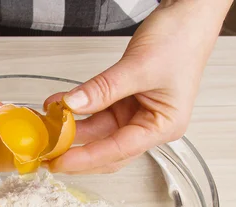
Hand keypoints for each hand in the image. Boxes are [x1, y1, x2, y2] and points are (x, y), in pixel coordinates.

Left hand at [46, 0, 231, 173]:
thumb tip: (73, 105)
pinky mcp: (123, 102)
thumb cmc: (181, 41)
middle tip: (47, 156)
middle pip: (107, 148)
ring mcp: (135, 114)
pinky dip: (77, 109)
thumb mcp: (138, 66)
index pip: (119, 150)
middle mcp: (149, 125)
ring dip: (72, 129)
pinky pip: (95, 111)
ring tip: (47, 128)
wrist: (188, 15)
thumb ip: (104, 89)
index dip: (87, 158)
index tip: (60, 162)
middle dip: (77, 152)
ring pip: (97, 131)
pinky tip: (58, 105)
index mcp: (163, 126)